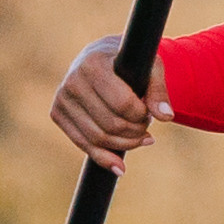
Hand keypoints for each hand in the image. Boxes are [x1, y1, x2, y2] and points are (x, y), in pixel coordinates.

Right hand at [51, 35, 171, 173]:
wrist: (100, 57)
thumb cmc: (128, 62)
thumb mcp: (149, 67)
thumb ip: (158, 91)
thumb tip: (166, 117)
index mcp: (93, 64)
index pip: (122, 104)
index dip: (141, 115)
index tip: (148, 112)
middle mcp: (72, 80)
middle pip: (111, 124)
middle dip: (135, 131)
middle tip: (146, 125)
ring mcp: (62, 98)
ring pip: (98, 138)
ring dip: (125, 144)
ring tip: (140, 136)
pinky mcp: (57, 113)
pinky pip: (83, 144)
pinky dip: (104, 159)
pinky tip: (120, 166)